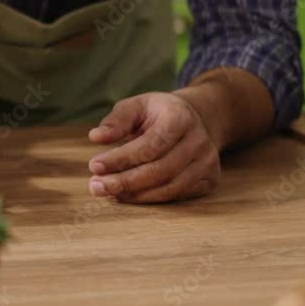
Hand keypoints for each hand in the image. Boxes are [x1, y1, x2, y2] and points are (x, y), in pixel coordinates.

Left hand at [87, 92, 220, 202]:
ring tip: (107, 193)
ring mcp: (208, 163)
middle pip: (159, 171)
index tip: (94, 166)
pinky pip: (177, 196)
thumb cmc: (157, 114)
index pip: (149, 146)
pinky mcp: (209, 180)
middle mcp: (200, 141)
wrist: (194, 119)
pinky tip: (127, 196)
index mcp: (181, 118)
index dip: (121, 159)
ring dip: (135, 195)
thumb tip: (96, 137)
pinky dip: (150, 199)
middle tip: (95, 187)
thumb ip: (117, 120)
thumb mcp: (137, 106)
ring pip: (169, 188)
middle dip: (124, 182)